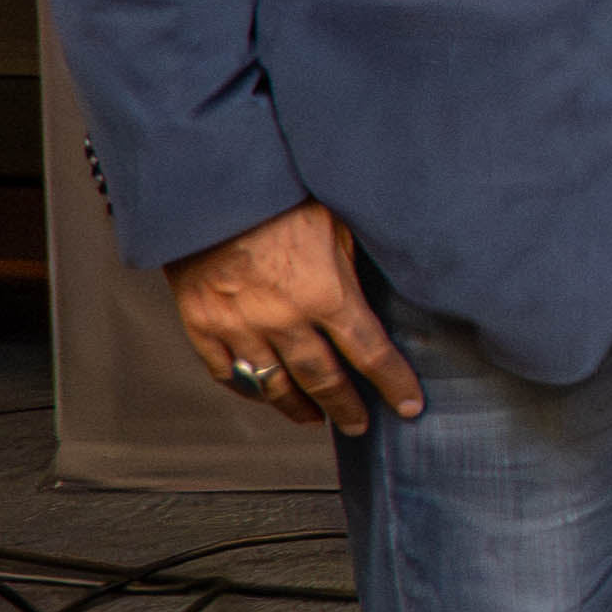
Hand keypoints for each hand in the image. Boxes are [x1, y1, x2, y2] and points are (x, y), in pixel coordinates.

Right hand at [168, 206, 418, 437]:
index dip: (393, 384)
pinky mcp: (202, 324)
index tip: (408, 405)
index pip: (371, 354)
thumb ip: (357, 264)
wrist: (208, 187)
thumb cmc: (278, 195)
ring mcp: (239, 327)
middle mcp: (283, 320)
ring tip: (313, 418)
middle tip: (359, 423)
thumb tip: (387, 284)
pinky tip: (262, 393)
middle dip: (347, 407)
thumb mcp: (339, 222)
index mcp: (326, 294)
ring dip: (297, 407)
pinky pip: (226, 372)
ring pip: (274, 385)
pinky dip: (247, 388)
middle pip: (323, 380)